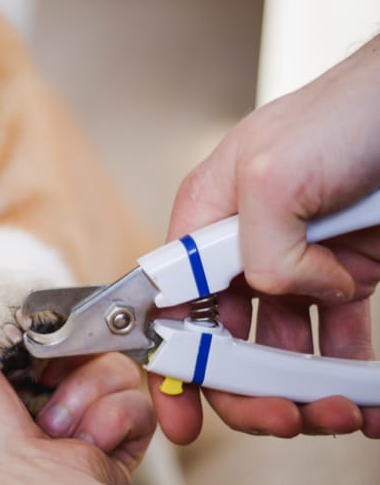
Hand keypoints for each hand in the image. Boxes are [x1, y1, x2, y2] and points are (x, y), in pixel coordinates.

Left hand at [0, 278, 155, 483]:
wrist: (11, 480)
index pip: (32, 323)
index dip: (34, 318)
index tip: (25, 323)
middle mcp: (35, 396)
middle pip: (77, 336)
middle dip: (64, 348)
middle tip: (41, 370)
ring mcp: (79, 418)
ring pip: (111, 363)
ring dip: (84, 387)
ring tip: (54, 420)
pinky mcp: (116, 439)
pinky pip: (135, 401)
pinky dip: (109, 416)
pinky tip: (79, 438)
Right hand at [155, 35, 379, 442]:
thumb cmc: (347, 112)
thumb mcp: (274, 171)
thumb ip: (257, 246)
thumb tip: (280, 291)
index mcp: (206, 216)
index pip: (169, 301)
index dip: (171, 359)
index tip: (182, 409)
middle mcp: (243, 244)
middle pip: (224, 337)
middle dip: (246, 386)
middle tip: (280, 416)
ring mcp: (296, 262)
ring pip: (281, 348)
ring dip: (301, 390)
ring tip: (334, 409)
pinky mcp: (346, 273)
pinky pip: (338, 340)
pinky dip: (346, 376)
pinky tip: (361, 398)